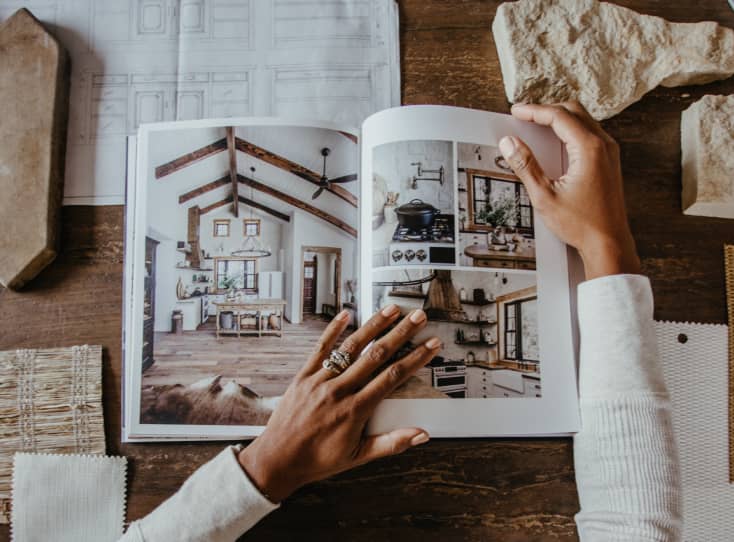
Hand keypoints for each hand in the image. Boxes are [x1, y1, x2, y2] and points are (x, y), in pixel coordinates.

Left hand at [237, 306, 439, 501]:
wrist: (277, 459)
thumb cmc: (317, 460)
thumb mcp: (358, 457)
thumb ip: (391, 443)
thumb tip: (421, 435)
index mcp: (355, 410)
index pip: (393, 377)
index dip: (415, 358)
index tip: (430, 345)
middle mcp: (339, 391)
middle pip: (376, 355)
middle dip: (401, 333)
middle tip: (418, 318)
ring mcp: (320, 380)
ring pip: (351, 347)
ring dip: (373, 326)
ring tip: (390, 310)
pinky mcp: (303, 376)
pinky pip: (320, 348)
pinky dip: (333, 330)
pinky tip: (345, 314)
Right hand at [499, 102, 640, 279]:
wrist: (608, 243)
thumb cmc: (581, 224)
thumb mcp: (545, 196)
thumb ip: (526, 166)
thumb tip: (509, 143)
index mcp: (589, 149)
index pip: (558, 116)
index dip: (534, 111)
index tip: (516, 111)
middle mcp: (603, 146)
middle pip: (573, 111)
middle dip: (546, 110)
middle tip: (524, 116)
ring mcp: (609, 153)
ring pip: (583, 120)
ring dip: (559, 118)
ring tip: (536, 125)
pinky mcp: (609, 162)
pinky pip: (589, 133)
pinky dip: (570, 130)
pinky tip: (556, 141)